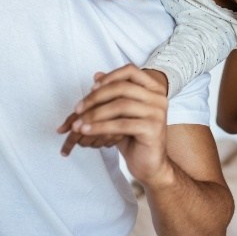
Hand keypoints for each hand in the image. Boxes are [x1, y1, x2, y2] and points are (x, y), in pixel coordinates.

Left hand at [57, 65, 170, 184]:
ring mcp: (157, 113)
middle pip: (122, 88)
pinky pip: (121, 124)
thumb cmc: (135, 137)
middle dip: (96, 97)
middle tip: (78, 109)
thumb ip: (112, 94)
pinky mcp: (152, 129)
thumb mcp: (122, 113)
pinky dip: (100, 127)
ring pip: (120, 105)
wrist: (151, 164)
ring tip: (78, 124)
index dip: (109, 76)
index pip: (130, 71)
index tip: (91, 88)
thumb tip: (96, 75)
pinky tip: (87, 131)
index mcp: (153, 89)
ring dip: (95, 114)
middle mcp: (159, 97)